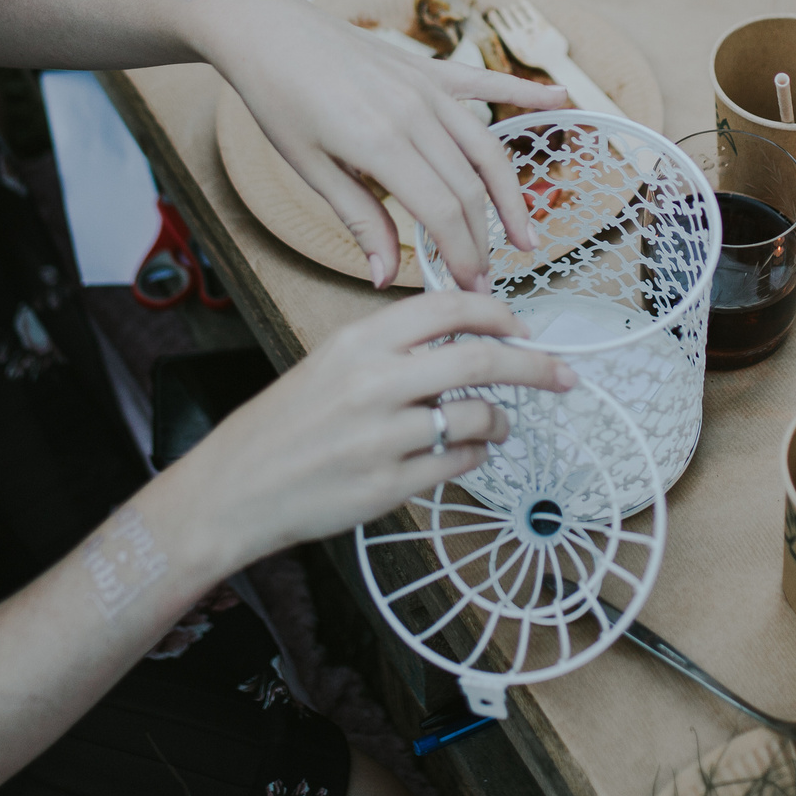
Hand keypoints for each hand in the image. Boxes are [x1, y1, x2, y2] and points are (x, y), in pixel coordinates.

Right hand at [171, 291, 579, 565]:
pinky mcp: (388, 485)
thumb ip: (394, 347)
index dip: (500, 313)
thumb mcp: (331, 363)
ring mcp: (381, 437)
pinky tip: (464, 452)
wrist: (233, 487)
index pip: (449, 308)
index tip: (524, 326)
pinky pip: (459, 462)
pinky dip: (474, 454)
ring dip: (502, 420)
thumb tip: (469, 335)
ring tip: (498, 424)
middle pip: (481, 358)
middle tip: (562, 374)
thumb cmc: (285, 424)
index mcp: (358, 342)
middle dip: (536, 365)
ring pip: (478, 415)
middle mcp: (373, 383)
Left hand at [188, 0, 565, 287]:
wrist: (268, 30)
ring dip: (510, 195)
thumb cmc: (279, 100)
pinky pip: (485, 83)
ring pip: (487, 147)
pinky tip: (561, 99)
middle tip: (489, 278)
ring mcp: (425, 86)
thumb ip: (358, 219)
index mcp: (380, 142)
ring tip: (525, 234)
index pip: (442, 211)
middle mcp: (413, 112)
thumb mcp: (310, 168)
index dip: (462, 255)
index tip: (469, 288)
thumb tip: (384, 277)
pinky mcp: (427, 68)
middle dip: (484, 240)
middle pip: (469, 188)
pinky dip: (525, 91)